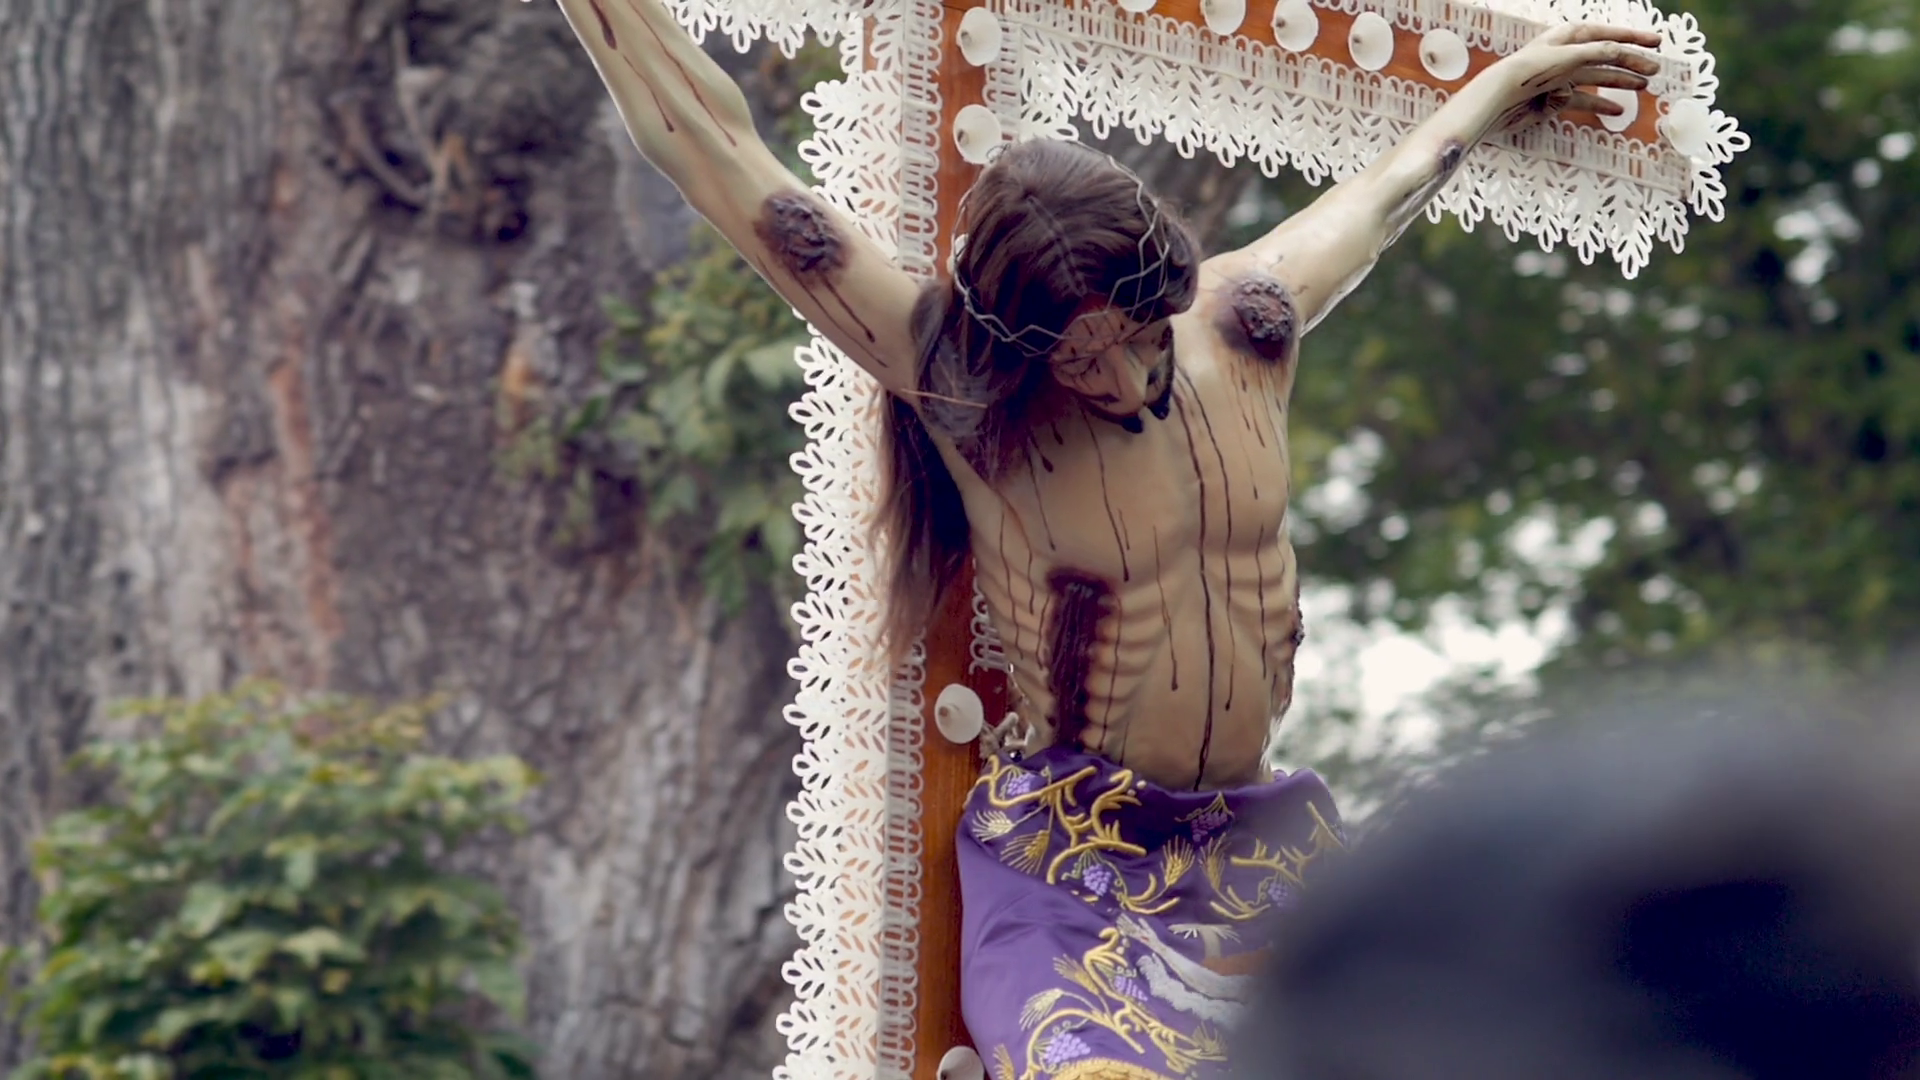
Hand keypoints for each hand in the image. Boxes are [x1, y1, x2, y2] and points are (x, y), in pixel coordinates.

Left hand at [1488, 24, 1662, 130]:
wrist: (1500, 99)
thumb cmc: (1530, 70)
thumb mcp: (1570, 56)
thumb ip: (1597, 52)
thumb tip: (1620, 51)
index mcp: (1570, 37)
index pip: (1608, 34)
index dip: (1632, 37)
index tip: (1655, 42)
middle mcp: (1567, 55)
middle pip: (1606, 57)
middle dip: (1631, 62)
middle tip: (1655, 69)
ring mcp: (1562, 77)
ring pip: (1598, 78)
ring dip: (1620, 81)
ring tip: (1643, 86)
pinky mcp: (1555, 99)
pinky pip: (1584, 100)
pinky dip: (1600, 105)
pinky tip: (1617, 110)